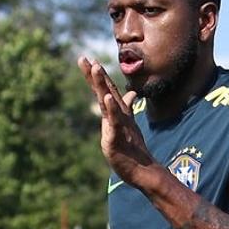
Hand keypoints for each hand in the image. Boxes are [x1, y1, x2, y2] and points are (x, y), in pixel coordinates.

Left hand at [80, 56, 155, 183]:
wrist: (143, 170)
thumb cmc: (133, 149)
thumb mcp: (126, 126)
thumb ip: (126, 108)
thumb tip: (131, 94)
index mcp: (118, 113)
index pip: (107, 90)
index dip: (98, 76)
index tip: (89, 60)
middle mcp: (120, 115)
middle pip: (106, 90)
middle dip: (96, 74)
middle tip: (85, 58)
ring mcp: (119, 124)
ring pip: (109, 101)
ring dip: (103, 83)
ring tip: (97, 67)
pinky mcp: (118, 136)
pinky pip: (115, 120)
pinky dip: (111, 108)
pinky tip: (107, 97)